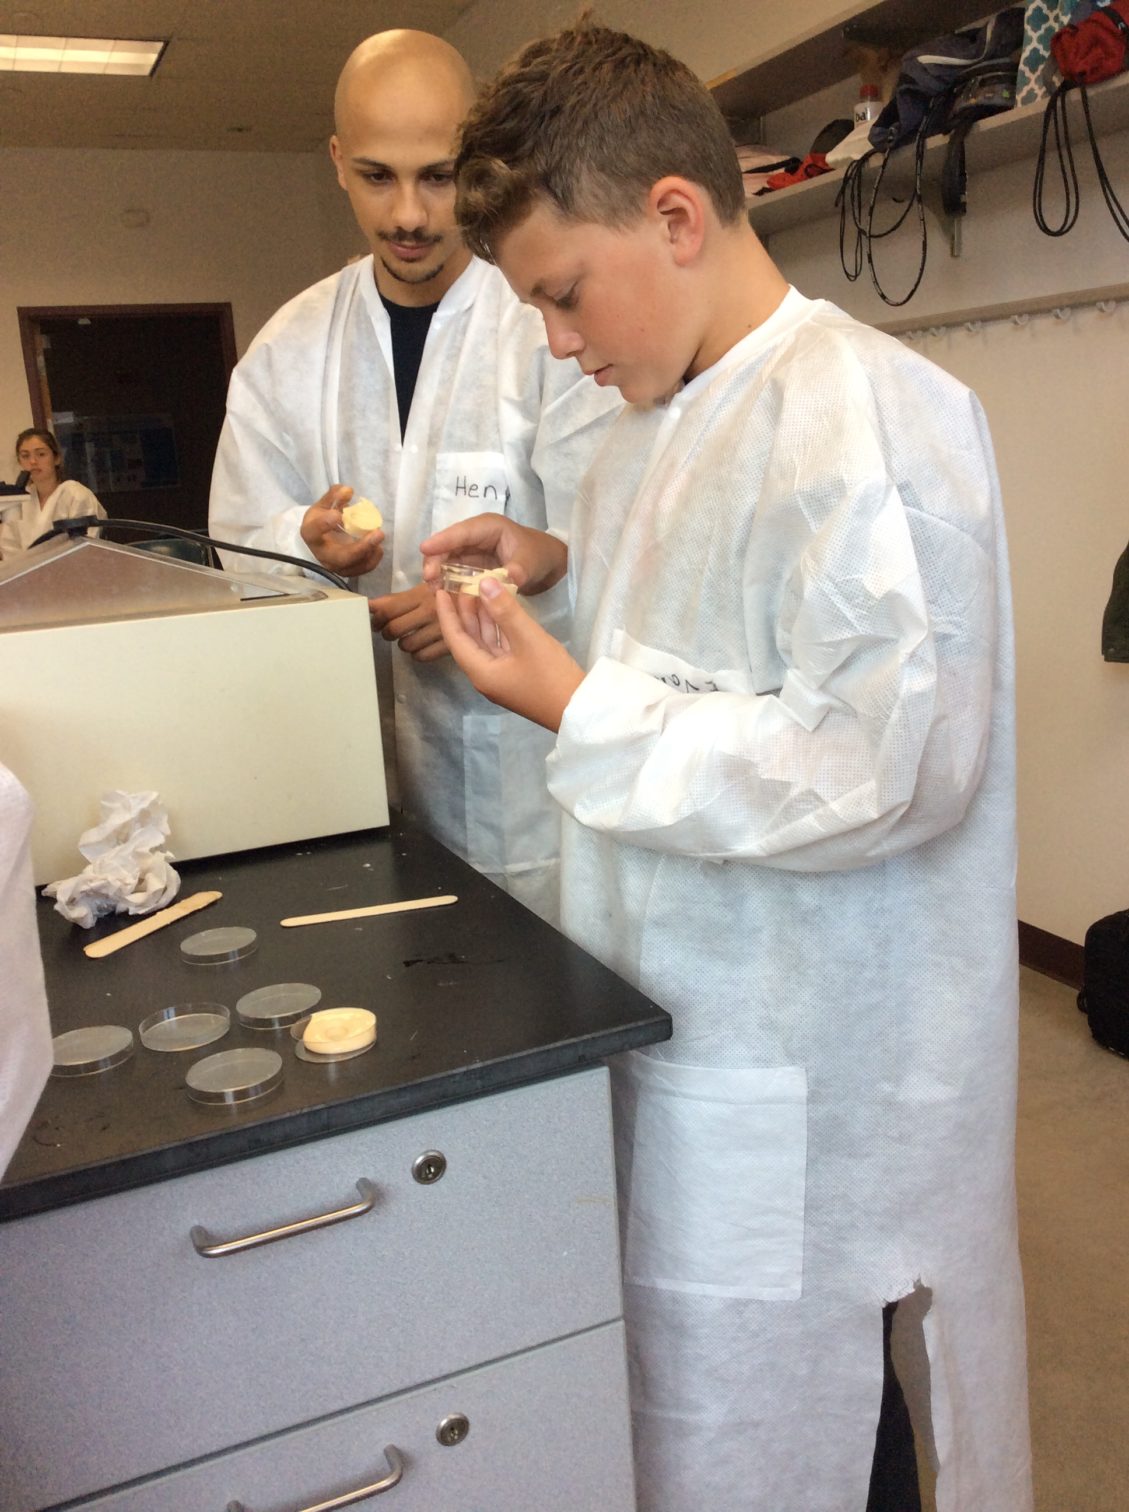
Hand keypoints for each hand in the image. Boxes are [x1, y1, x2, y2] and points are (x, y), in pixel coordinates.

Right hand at [299, 485, 383, 573]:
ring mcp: (335, 566)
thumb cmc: (321, 522)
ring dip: (371, 552)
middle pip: (340, 557)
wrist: (320, 541)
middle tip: (378, 532)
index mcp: (311, 534)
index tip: (337, 514)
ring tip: (379, 536)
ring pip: (354, 566)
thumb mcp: (322, 506)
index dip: (325, 524)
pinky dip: (373, 559)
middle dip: (361, 547)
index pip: (313, 532)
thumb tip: (348, 490)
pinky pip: (362, 569)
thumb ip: (333, 497)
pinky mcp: (347, 571)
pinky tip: (378, 547)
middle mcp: (322, 554)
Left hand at [368, 582, 447, 662]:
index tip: (376, 620)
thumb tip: (372, 606)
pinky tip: (422, 646)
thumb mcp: (427, 587)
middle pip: (394, 630)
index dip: (376, 618)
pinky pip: (423, 656)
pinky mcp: (450, 646)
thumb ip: (399, 598)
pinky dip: (418, 653)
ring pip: (407, 646)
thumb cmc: (453, 588)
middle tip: (390, 630)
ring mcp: (440, 631)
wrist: (485, 600)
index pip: (388, 610)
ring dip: (404, 643)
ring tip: (409, 637)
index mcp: (422, 595)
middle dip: (387, 632)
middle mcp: (430, 613)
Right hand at [420, 512, 566, 594]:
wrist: (547, 565)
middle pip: (449, 545)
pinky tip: (441, 593)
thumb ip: (517, 571)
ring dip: (438, 572)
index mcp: (489, 527)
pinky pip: (454, 571)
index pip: (462, 532)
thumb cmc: (538, 556)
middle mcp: (476, 536)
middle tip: (429, 579)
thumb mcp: (530, 563)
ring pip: (447, 559)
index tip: (424, 548)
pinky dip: (446, 580)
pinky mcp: (471, 565)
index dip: (443, 540)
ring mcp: (472, 550)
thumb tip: (506, 580)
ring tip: (433, 589)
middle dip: (436, 560)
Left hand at [434, 576, 583, 731]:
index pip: (455, 638)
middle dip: (464, 612)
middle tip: (461, 584)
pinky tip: (502, 612)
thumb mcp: (528, 639)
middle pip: (468, 640)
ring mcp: (501, 678)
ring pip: (485, 643)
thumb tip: (484, 583)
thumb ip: (505, 610)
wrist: (579, 710)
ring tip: (481, 591)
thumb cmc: (551, 676)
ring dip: (482, 619)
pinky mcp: (516, 677)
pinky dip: (498, 629)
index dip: (446, 613)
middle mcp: (485, 676)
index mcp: (480, 671)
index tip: (439, 589)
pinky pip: (500, 648)